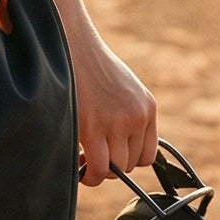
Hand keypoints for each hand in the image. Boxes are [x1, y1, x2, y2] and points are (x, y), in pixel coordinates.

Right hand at [70, 28, 156, 188]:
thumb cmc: (90, 65)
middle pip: (131, 164)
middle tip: (90, 157)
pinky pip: (97, 168)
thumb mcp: (122, 88)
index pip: (148, 154)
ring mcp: (116, 123)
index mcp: (147, 107)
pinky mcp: (93, 127)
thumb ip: (127, 114)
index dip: (126, 160)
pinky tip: (79, 169)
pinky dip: (89, 176)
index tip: (110, 156)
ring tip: (83, 161)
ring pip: (115, 170)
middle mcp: (137, 117)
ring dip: (98, 171)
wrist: (71, 43)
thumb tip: (118, 148)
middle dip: (111, 167)